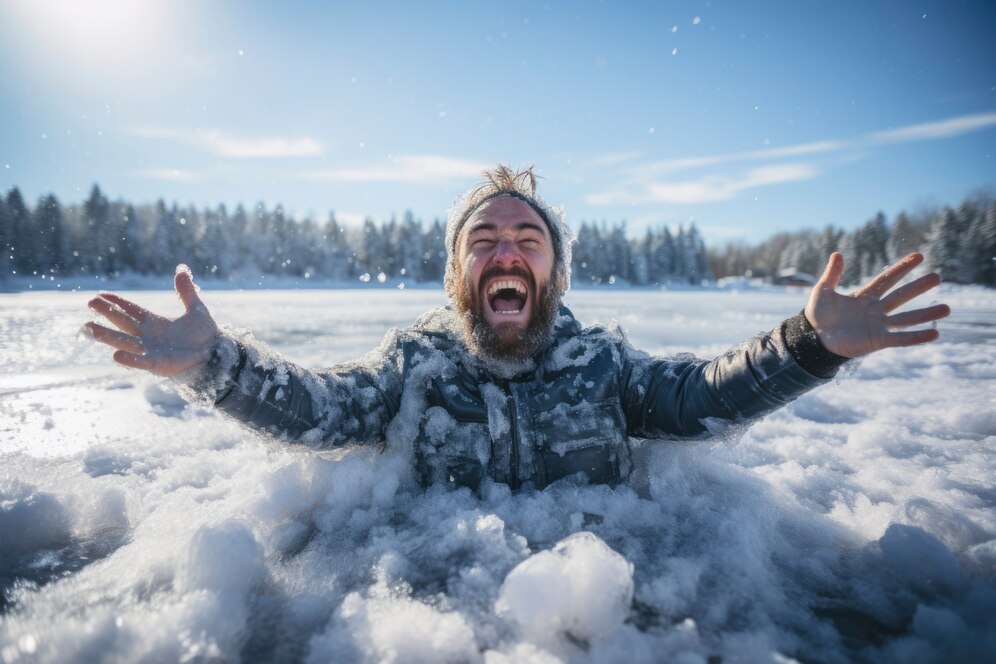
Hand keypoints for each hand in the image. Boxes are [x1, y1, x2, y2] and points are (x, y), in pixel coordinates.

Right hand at [85, 267, 218, 376]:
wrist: (217, 355)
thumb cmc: (205, 335)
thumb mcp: (196, 309)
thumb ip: (186, 292)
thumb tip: (182, 269)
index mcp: (155, 322)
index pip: (131, 310)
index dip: (116, 302)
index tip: (99, 295)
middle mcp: (148, 336)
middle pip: (123, 323)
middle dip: (107, 313)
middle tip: (90, 303)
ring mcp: (150, 351)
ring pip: (124, 342)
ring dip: (107, 336)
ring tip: (88, 328)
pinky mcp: (158, 365)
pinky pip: (141, 362)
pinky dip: (130, 359)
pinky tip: (116, 355)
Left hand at [805, 252, 949, 358]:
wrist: (811, 340)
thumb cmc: (818, 316)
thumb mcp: (822, 291)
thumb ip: (832, 274)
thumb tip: (838, 254)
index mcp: (864, 297)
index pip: (887, 279)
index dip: (902, 268)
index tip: (919, 256)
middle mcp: (875, 310)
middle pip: (901, 296)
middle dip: (918, 287)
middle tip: (938, 277)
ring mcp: (878, 326)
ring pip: (906, 318)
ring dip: (926, 314)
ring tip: (947, 308)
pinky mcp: (877, 341)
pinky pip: (901, 339)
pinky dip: (917, 337)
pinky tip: (935, 334)